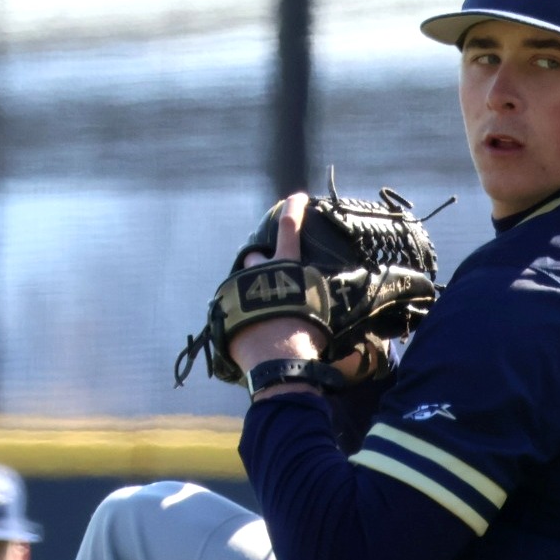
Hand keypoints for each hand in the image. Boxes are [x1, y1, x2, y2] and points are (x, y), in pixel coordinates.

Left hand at [230, 193, 385, 394]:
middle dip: (259, 263)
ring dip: (249, 290)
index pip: (289, 228)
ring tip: (257, 309)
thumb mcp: (319, 312)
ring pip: (240, 283)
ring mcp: (238, 292)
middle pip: (255, 257)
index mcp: (285, 268)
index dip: (294, 209)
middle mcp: (259, 273)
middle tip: (267, 275)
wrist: (277, 363)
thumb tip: (334, 300)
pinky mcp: (225, 312)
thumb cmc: (306, 337)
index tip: (296, 197)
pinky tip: (247, 333)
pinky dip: (240, 316)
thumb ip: (315, 298)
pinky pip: (232, 309)